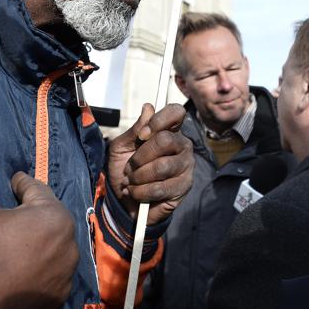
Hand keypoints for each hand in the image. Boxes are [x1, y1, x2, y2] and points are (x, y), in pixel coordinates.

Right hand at [0, 156, 78, 308]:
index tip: (14, 182)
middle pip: (49, 225)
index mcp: (55, 220)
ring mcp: (61, 285)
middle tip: (11, 214)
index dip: (22, 185)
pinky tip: (12, 276)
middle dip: (31, 217)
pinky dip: (31, 276)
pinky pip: (43, 284)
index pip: (38, 192)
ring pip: (50, 256)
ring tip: (11, 246)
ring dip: (34, 248)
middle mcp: (69, 252)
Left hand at [106, 103, 193, 225]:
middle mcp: (182, 145)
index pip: (176, 112)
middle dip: (140, 157)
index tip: (142, 135)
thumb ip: (135, 129)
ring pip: (162, 166)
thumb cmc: (125, 169)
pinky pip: (161, 188)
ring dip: (138, 176)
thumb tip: (148, 107)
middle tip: (129, 167)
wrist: (125, 200)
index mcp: (169, 130)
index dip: (159, 120)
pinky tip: (136, 193)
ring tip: (131, 182)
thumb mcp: (122, 147)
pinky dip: (141, 192)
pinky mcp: (184, 187)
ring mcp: (186, 166)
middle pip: (165, 140)